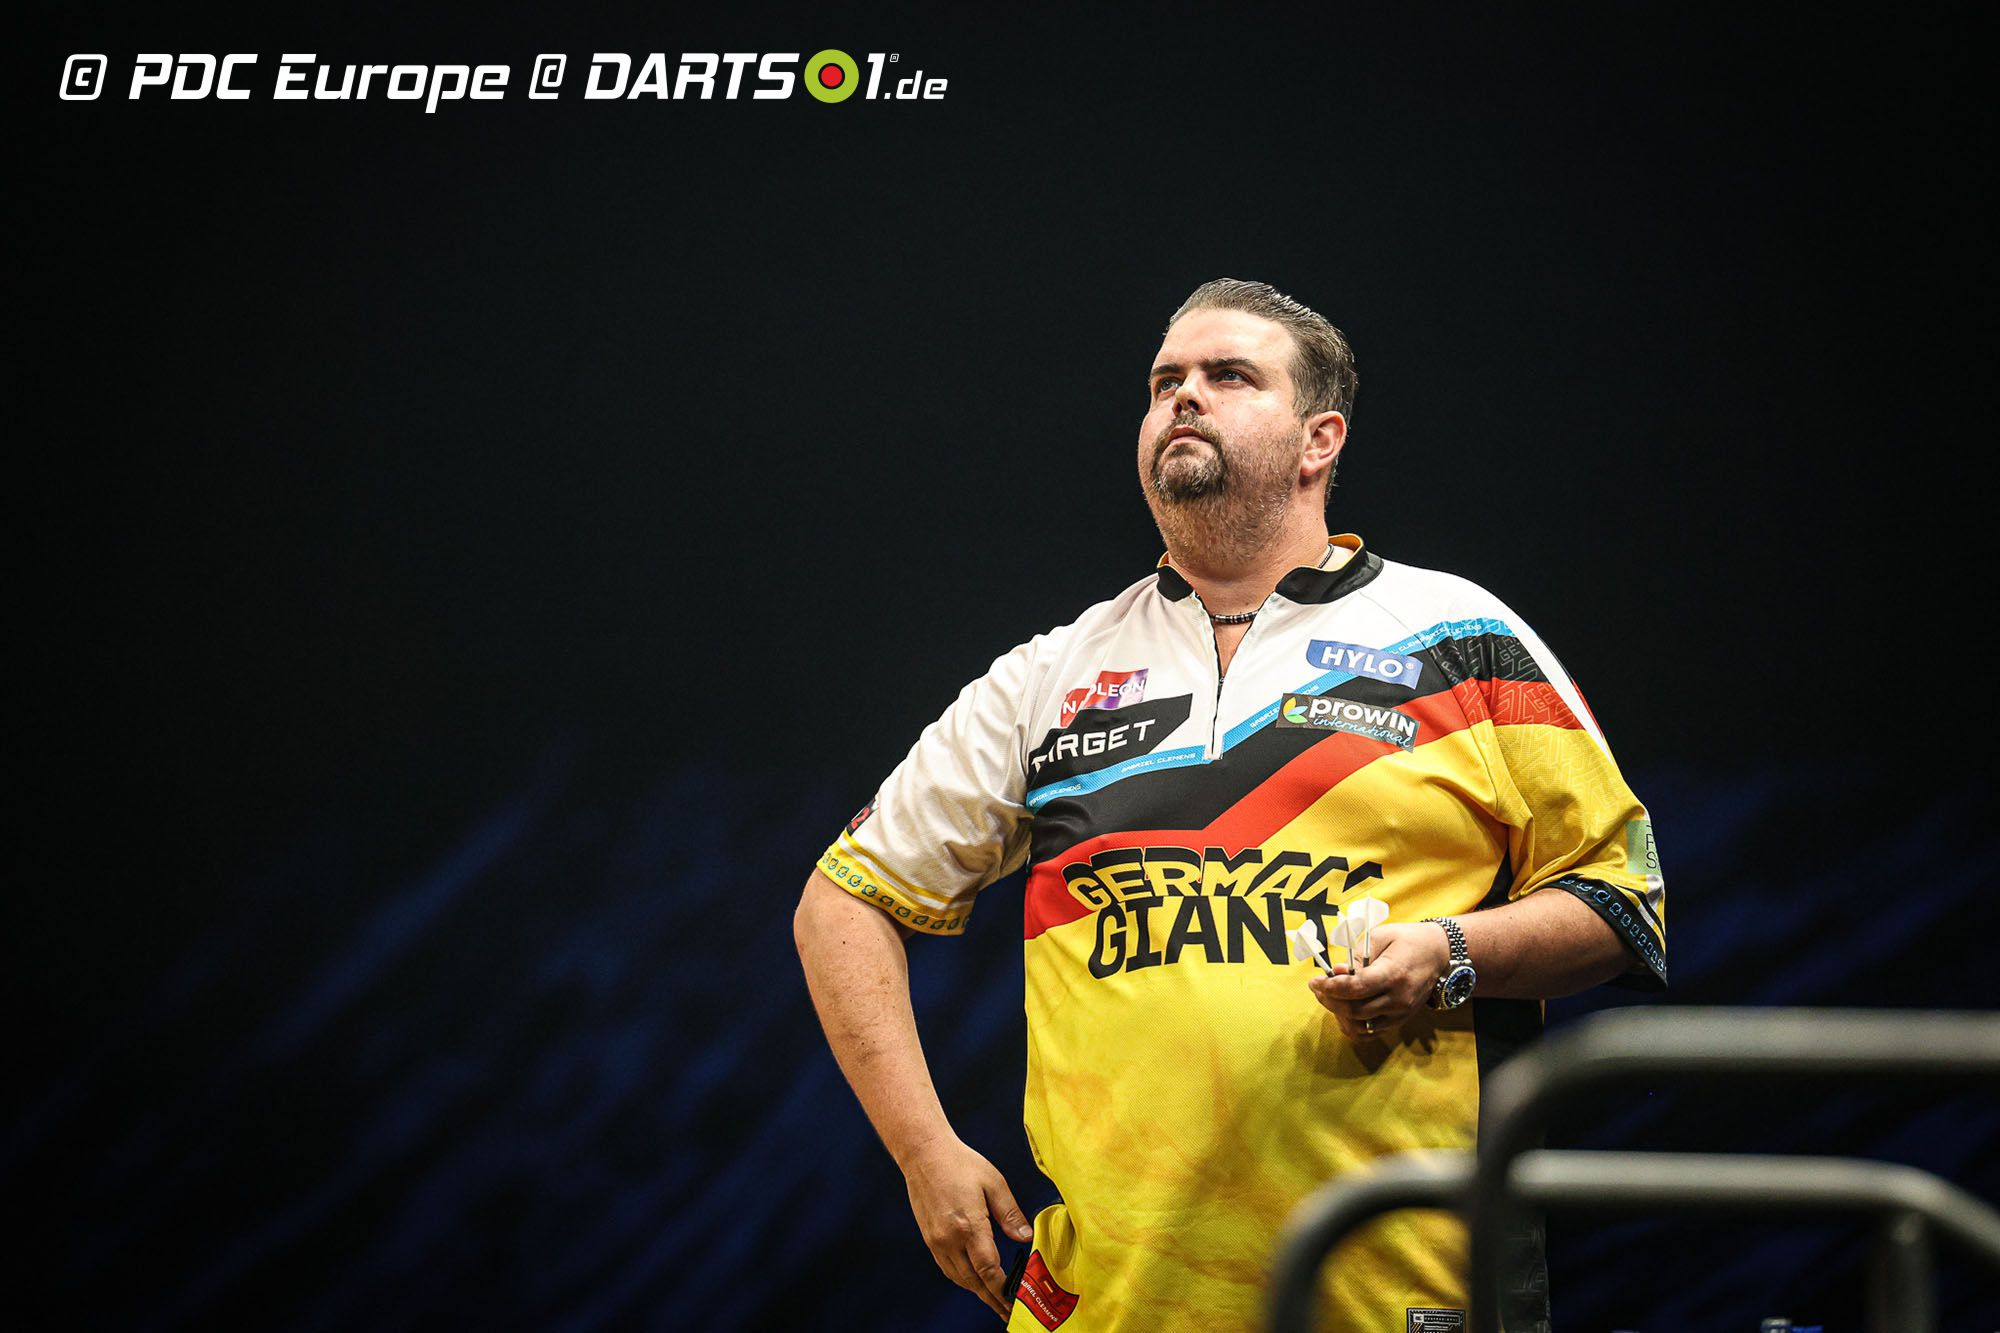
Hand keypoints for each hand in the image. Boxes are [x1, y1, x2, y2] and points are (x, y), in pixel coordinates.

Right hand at [901, 1136, 1034, 1317]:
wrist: (923, 1153)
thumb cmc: (960, 1162)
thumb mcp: (993, 1182)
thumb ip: (1010, 1213)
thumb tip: (1026, 1237)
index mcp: (969, 1225)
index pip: (989, 1269)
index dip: (1003, 1288)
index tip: (1017, 1299)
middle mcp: (949, 1239)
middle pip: (974, 1281)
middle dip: (993, 1299)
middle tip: (1009, 1312)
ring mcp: (936, 1241)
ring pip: (959, 1278)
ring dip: (978, 1292)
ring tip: (995, 1301)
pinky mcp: (929, 1239)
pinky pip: (948, 1268)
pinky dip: (964, 1279)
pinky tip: (975, 1280)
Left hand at [1308, 920, 1450, 1038]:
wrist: (1438, 953)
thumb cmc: (1406, 940)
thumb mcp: (1379, 937)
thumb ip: (1356, 957)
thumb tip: (1335, 973)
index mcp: (1393, 974)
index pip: (1355, 989)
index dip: (1330, 988)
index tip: (1314, 982)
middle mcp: (1398, 999)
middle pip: (1355, 1011)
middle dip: (1330, 1001)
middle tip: (1318, 988)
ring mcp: (1401, 1013)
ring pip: (1360, 1026)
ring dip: (1339, 1014)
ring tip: (1329, 997)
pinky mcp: (1400, 1020)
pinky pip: (1370, 1032)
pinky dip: (1353, 1025)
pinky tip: (1344, 1010)